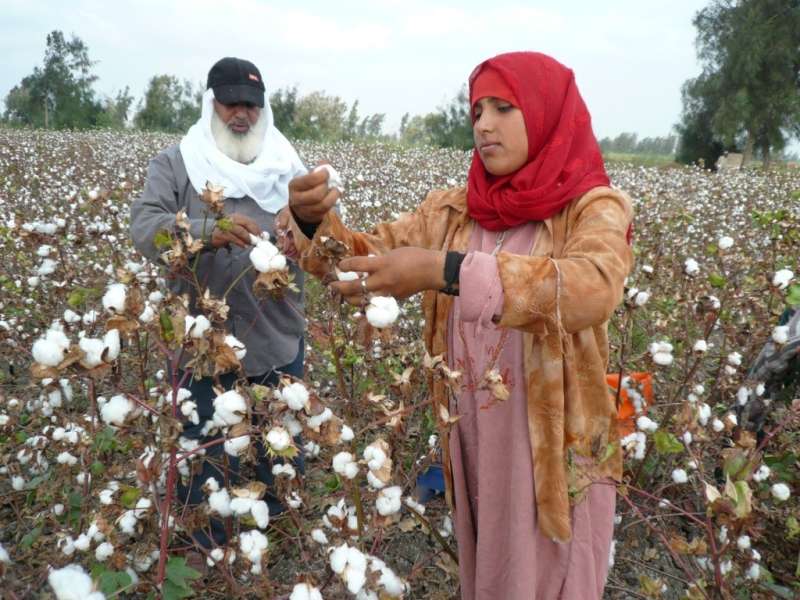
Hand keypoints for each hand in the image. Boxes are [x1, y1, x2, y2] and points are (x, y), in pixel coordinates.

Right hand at [211, 213, 260, 247]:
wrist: (211, 235)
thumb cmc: (227, 233)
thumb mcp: (238, 229)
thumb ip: (247, 231)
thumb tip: (259, 236)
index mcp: (237, 217)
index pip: (249, 221)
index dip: (257, 228)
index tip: (262, 235)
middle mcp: (231, 219)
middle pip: (245, 223)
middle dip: (253, 232)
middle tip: (258, 240)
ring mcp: (225, 225)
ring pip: (239, 230)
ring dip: (247, 237)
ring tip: (251, 243)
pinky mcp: (221, 233)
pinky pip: (232, 237)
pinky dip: (239, 242)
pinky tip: (243, 246)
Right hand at [288, 163, 339, 223]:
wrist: (301, 206)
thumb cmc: (306, 188)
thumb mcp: (307, 177)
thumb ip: (316, 169)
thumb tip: (325, 163)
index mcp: (294, 185)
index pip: (308, 180)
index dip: (321, 175)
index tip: (326, 172)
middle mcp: (297, 199)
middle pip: (316, 195)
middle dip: (326, 187)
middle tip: (329, 181)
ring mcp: (305, 210)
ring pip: (323, 204)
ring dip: (333, 195)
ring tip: (336, 188)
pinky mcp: (313, 216)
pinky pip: (327, 210)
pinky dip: (334, 201)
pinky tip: (335, 194)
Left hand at [330, 247, 445, 303]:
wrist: (431, 271)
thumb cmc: (414, 257)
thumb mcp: (392, 254)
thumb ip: (377, 261)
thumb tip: (364, 267)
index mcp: (382, 264)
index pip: (357, 266)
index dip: (345, 265)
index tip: (339, 265)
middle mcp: (382, 280)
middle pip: (355, 287)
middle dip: (340, 287)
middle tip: (332, 286)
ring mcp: (387, 292)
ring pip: (363, 300)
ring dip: (350, 299)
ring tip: (343, 295)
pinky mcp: (393, 299)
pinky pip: (375, 303)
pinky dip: (365, 303)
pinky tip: (359, 302)